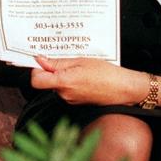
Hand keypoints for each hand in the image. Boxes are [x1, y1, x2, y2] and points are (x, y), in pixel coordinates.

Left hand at [31, 55, 147, 105]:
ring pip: (56, 84)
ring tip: (79, 67)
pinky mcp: (76, 101)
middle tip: (66, 59)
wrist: (123, 89)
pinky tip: (83, 75)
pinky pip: (66, 89)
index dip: (36, 69)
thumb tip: (40, 60)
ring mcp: (70, 100)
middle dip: (52, 70)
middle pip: (46, 81)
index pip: (36, 80)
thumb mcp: (81, 61)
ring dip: (63, 75)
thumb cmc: (106, 74)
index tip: (43, 60)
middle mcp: (64, 94)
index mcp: (64, 83)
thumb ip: (58, 62)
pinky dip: (70, 81)